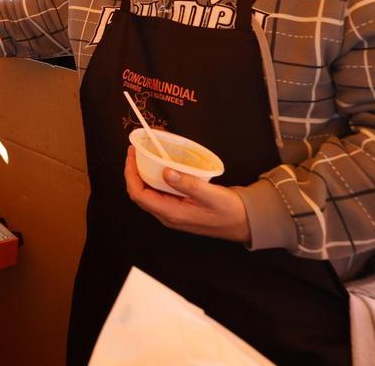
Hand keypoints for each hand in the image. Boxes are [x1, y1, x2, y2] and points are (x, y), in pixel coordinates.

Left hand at [124, 147, 250, 243]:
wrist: (244, 223)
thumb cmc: (229, 211)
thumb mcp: (211, 196)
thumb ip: (189, 185)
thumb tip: (166, 172)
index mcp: (171, 214)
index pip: (139, 195)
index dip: (130, 175)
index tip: (131, 155)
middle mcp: (168, 215)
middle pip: (140, 193)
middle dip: (134, 172)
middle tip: (136, 151)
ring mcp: (172, 213)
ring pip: (149, 193)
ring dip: (143, 174)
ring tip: (145, 155)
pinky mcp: (178, 208)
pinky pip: (160, 192)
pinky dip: (155, 178)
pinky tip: (160, 166)